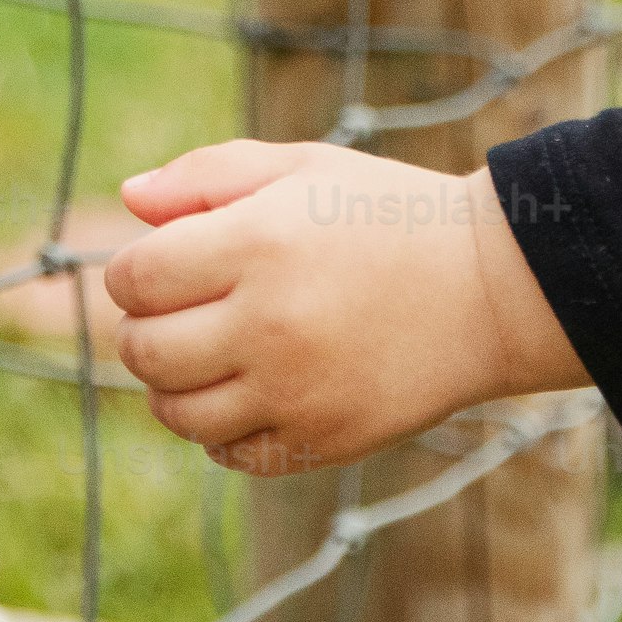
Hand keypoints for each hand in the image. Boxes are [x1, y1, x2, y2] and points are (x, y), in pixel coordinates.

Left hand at [102, 139, 585, 473]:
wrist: (492, 287)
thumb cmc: (389, 214)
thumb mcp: (303, 167)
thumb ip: (207, 176)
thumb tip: (129, 199)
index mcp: (257, 243)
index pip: (134, 278)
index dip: (131, 271)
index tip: (158, 264)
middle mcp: (269, 323)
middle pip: (143, 351)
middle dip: (143, 329)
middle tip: (179, 311)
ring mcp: (295, 391)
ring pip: (176, 413)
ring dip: (172, 385)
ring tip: (206, 354)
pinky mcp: (322, 440)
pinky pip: (229, 453)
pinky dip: (220, 429)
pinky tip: (247, 391)